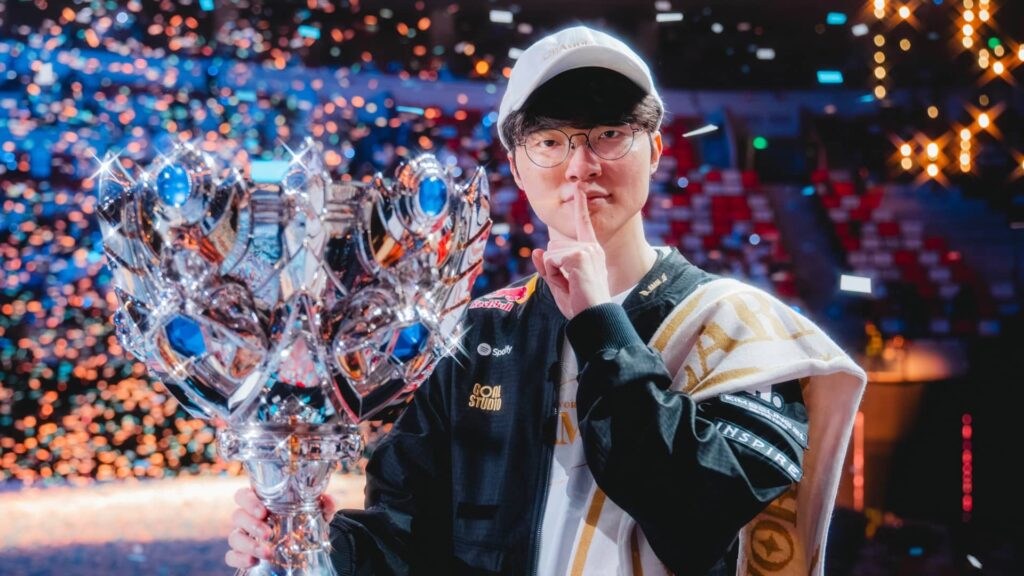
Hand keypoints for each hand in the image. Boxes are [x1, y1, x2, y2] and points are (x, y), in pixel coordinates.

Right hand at [225, 487, 337, 568]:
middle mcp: (249, 518)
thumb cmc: (303, 521)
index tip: (263, 512)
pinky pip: (231, 556)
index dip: (249, 501)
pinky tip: (253, 561)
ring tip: (267, 553)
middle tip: (268, 534)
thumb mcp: (316, 512)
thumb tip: (327, 498)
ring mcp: (244, 536)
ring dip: (248, 545)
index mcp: (261, 502)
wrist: (305, 544)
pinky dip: (239, 558)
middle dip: (251, 525)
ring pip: (234, 537)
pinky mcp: (243, 553)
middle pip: (237, 516)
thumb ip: (324, 504)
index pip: (244, 495)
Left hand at [531, 189, 610, 318]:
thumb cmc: (581, 304)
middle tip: (570, 284)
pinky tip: (569, 282)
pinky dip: (553, 274)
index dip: (581, 206)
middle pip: (553, 246)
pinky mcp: (579, 256)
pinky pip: (550, 260)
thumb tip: (537, 250)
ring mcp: (586, 250)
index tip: (579, 188)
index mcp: (591, 251)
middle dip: (552, 267)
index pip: (583, 224)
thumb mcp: (559, 284)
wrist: (594, 317)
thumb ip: (547, 267)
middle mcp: (591, 247)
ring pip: (550, 253)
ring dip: (553, 272)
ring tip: (571, 284)